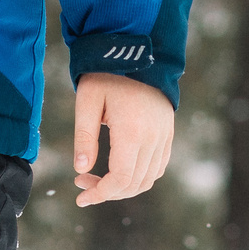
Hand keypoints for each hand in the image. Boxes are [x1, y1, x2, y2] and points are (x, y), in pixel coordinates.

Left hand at [71, 72, 173, 206]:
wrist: (139, 53)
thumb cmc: (107, 74)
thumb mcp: (87, 100)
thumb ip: (85, 136)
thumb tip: (81, 169)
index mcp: (132, 132)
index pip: (121, 179)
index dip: (101, 194)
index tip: (80, 197)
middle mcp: (153, 139)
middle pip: (134, 184)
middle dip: (107, 191)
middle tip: (81, 183)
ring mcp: (164, 137)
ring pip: (148, 179)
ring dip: (123, 187)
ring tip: (96, 178)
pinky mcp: (168, 134)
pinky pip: (157, 167)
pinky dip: (139, 177)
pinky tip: (118, 170)